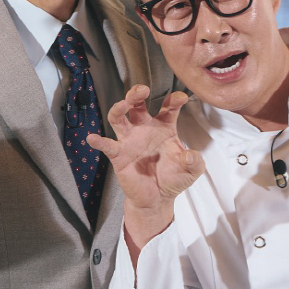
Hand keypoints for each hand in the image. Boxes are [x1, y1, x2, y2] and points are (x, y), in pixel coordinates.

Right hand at [86, 85, 204, 251]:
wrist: (158, 199)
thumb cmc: (174, 179)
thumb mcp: (191, 171)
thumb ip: (195, 162)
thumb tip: (190, 156)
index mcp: (164, 127)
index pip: (168, 107)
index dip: (174, 100)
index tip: (180, 98)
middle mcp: (145, 129)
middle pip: (137, 104)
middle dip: (137, 93)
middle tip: (143, 90)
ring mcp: (130, 140)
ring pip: (119, 118)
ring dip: (119, 108)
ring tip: (124, 104)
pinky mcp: (119, 155)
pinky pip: (107, 146)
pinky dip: (99, 142)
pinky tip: (93, 138)